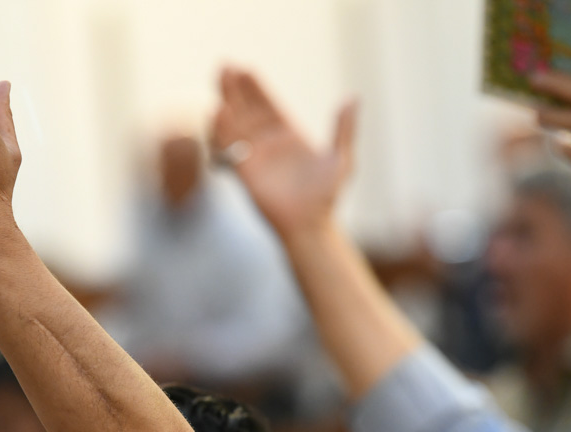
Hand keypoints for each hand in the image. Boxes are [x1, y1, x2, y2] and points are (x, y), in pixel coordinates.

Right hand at [211, 68, 356, 240]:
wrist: (311, 226)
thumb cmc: (328, 196)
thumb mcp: (341, 158)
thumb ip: (343, 128)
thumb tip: (352, 98)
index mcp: (290, 136)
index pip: (269, 106)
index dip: (256, 89)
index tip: (245, 69)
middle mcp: (269, 145)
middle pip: (248, 111)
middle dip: (236, 90)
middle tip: (225, 66)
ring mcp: (255, 158)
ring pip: (236, 125)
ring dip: (226, 102)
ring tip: (218, 81)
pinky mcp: (245, 173)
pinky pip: (230, 148)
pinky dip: (222, 129)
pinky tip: (217, 111)